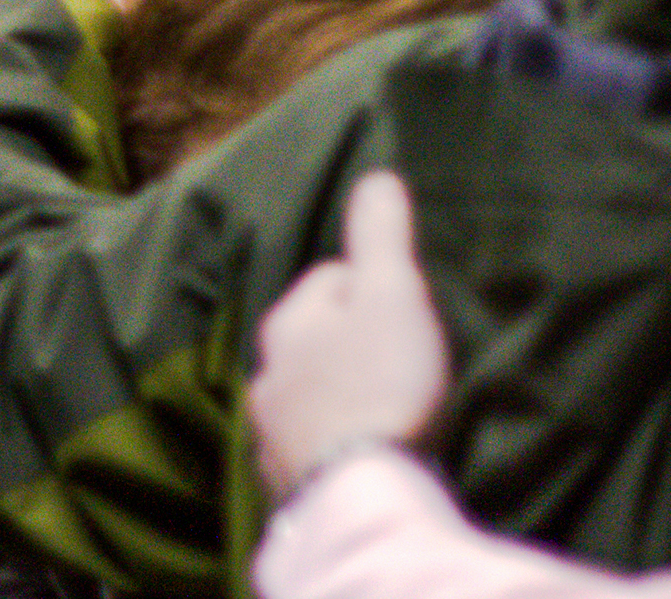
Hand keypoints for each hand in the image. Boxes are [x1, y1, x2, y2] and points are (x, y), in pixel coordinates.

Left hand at [250, 171, 448, 497]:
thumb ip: (381, 235)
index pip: (330, 280)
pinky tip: (362, 455)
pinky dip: (335, 445)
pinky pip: (312, 450)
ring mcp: (271, 433)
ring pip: (309, 397)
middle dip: (349, 343)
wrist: (361, 493)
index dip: (372, 285)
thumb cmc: (380, 383)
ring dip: (339, 397)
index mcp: (286, 322)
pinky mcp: (289, 483)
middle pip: (314, 342)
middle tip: (400, 358)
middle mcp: (265, 374)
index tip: (405, 303)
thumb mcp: (392, 295)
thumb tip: (377, 177)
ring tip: (384, 410)